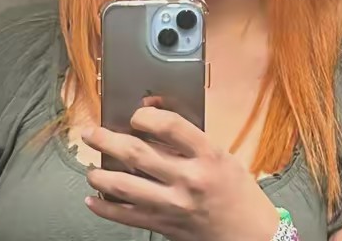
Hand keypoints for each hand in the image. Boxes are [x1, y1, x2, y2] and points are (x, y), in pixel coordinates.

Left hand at [82, 106, 280, 240]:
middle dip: (107, 140)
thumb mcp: (220, 153)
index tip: (135, 114)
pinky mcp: (165, 225)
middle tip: (91, 133)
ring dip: (100, 175)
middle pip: (137, 153)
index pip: (169, 126)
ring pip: (125, 186)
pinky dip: (106, 208)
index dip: (146, 115)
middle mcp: (188, 178)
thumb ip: (187, 137)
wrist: (252, 234)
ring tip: (90, 167)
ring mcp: (174, 204)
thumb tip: (152, 112)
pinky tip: (93, 199)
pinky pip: (127, 217)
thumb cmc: (236, 189)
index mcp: (206, 154)